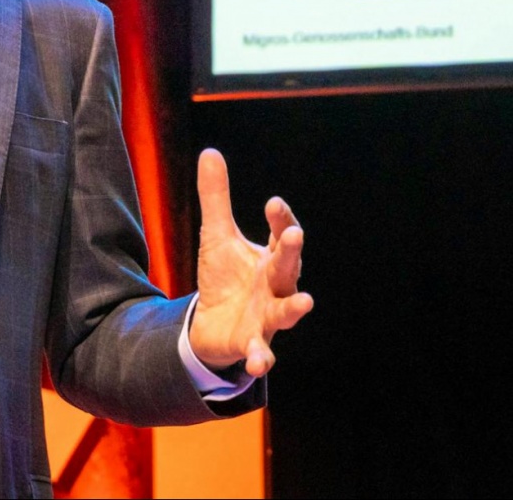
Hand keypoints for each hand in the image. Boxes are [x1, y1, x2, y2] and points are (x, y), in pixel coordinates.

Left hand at [189, 148, 312, 376]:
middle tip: (293, 235)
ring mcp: (266, 316)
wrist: (214, 324)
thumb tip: (210, 152)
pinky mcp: (252, 342)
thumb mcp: (216, 234)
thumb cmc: (225, 276)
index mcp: (269, 258)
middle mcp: (275, 286)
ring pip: (285, 311)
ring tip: (305, 302)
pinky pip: (260, 352)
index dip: (280, 219)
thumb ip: (215, 196)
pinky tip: (258, 363)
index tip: (273, 203)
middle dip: (289, 252)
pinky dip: (261, 358)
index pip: (279, 235)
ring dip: (294, 308)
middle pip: (287, 268)